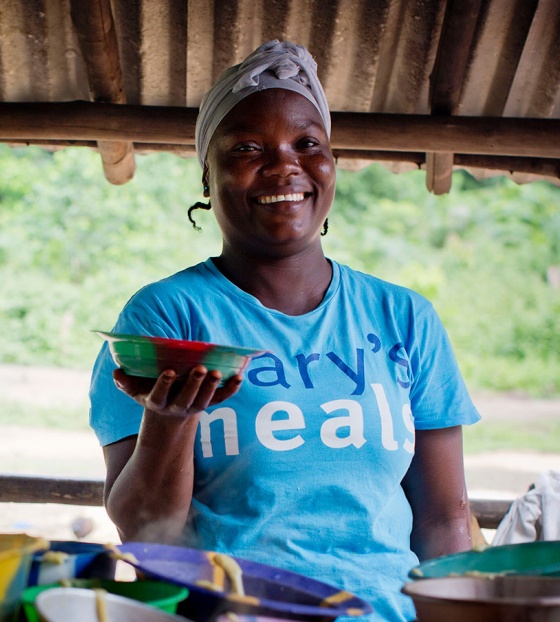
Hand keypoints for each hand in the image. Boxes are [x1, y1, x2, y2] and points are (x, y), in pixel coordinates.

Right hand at [113, 365, 242, 417]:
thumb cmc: (150, 392)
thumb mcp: (135, 390)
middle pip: (186, 398)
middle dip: (193, 384)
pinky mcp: (208, 403)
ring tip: (218, 371)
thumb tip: (116, 373)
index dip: (164, 384)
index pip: (159, 395)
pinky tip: (239, 376)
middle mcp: (176, 406)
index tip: (169, 371)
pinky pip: (221, 398)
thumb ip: (125, 383)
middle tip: (200, 368)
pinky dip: (231, 389)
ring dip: (212, 386)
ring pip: (204, 400)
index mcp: (157, 402)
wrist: (168, 414)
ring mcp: (194, 406)